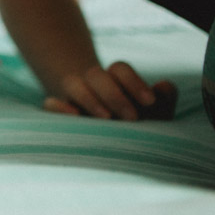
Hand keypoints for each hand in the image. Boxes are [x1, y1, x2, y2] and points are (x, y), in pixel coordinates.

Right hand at [44, 62, 177, 120]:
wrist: (112, 145)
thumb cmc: (138, 127)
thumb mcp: (154, 116)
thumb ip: (163, 100)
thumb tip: (164, 85)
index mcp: (115, 82)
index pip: (119, 69)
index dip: (134, 82)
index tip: (150, 101)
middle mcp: (92, 86)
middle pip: (96, 74)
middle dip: (114, 94)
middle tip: (132, 117)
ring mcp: (73, 98)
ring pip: (73, 84)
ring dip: (89, 98)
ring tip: (106, 118)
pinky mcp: (60, 115)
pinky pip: (50, 105)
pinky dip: (58, 107)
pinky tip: (74, 116)